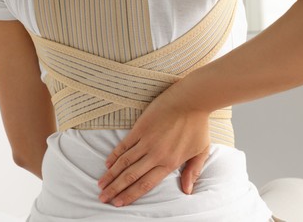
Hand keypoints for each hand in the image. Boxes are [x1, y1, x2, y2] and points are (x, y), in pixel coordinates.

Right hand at [97, 80, 210, 206]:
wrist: (191, 100)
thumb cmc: (198, 125)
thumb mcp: (201, 150)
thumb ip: (193, 171)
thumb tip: (187, 191)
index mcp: (170, 162)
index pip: (146, 184)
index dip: (130, 195)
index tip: (118, 203)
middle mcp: (156, 154)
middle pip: (131, 176)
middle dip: (115, 189)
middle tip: (102, 198)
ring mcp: (147, 140)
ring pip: (124, 162)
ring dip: (111, 174)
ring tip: (101, 184)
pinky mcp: (141, 128)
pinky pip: (124, 145)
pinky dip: (114, 155)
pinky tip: (107, 164)